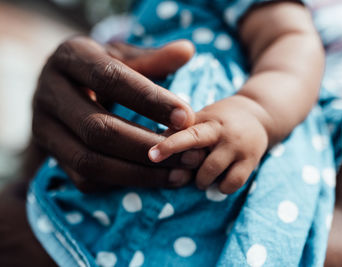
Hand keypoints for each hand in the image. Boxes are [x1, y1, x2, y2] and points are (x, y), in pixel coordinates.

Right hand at [32, 36, 204, 191]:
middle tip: (191, 155)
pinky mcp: (49, 154)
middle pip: (98, 129)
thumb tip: (188, 50)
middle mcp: (49, 93)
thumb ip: (153, 58)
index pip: (109, 79)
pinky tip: (154, 180)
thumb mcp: (122, 57)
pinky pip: (84, 179)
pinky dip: (121, 183)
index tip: (188, 118)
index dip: (150, 100)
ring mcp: (43, 128)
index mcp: (70, 58)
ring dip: (139, 173)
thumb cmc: (100, 69)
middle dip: (148, 146)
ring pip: (90, 161)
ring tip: (180, 174)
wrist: (62, 88)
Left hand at [149, 95, 268, 193]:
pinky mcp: (251, 162)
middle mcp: (224, 135)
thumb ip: (180, 131)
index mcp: (208, 123)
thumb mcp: (202, 118)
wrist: (259, 115)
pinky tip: (220, 181)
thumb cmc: (220, 119)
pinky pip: (231, 184)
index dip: (169, 145)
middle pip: (199, 158)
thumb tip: (152, 146)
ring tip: (202, 176)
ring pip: (212, 174)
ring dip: (201, 181)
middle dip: (187, 170)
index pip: (187, 134)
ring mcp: (239, 149)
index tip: (152, 155)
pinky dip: (221, 187)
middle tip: (187, 168)